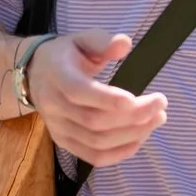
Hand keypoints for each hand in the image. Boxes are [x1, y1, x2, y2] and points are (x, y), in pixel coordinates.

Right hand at [29, 31, 166, 163]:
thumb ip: (102, 41)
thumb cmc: (65, 55)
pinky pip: (94, 156)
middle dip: (133, 116)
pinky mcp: (64, 142)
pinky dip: (120, 153)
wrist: (35, 74)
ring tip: (156, 119)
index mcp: (56, 75)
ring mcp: (57, 127)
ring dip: (132, 134)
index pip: (78, 91)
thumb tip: (124, 45)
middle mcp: (53, 105)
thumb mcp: (81, 39)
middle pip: (94, 120)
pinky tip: (140, 139)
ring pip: (97, 141)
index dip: (107, 99)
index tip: (136, 99)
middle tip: (160, 104)